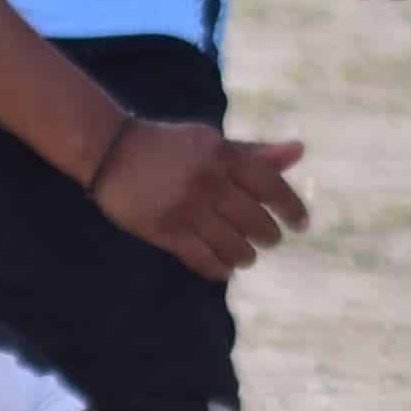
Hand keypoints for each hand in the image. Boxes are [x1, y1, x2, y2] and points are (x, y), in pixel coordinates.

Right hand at [89, 121, 310, 281]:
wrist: (110, 150)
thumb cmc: (169, 146)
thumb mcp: (212, 142)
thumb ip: (255, 151)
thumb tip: (300, 150)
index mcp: (223, 155)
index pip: (272, 187)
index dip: (292, 209)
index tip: (301, 224)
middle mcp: (209, 182)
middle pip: (256, 222)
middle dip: (269, 236)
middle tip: (267, 239)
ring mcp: (187, 208)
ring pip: (235, 247)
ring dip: (246, 256)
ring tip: (245, 256)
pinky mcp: (166, 230)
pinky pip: (205, 260)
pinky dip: (220, 268)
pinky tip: (224, 267)